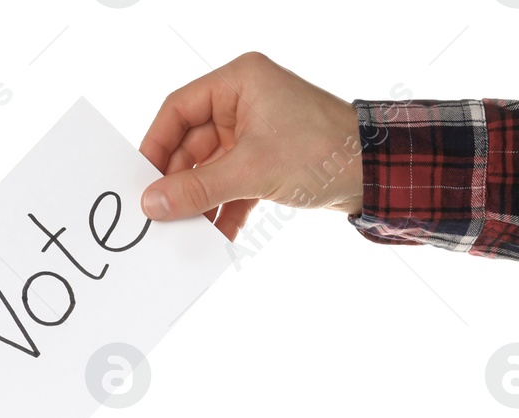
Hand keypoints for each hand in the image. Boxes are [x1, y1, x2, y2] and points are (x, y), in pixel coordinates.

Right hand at [139, 52, 363, 239]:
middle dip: (180, 183)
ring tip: (187, 230)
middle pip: (191, 144)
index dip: (155, 146)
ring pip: (211, 169)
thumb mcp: (252, 171)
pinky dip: (225, 209)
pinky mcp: (267, 160)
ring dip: (201, 201)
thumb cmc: (323, 150)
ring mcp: (255, 132)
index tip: (141, 180)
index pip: (178, 110)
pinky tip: (218, 234)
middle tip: (161, 215)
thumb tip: (153, 203)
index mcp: (239, 83)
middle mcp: (244, 102)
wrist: (377, 173)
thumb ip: (198, 188)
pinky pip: (232, 184)